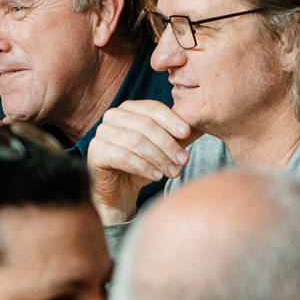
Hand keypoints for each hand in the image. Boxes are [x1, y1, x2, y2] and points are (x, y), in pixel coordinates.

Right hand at [84, 100, 196, 223]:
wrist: (119, 191)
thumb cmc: (141, 165)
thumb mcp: (164, 149)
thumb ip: (180, 136)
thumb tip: (204, 125)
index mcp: (129, 108)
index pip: (153, 108)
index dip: (171, 120)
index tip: (187, 134)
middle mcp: (113, 116)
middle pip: (146, 125)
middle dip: (168, 144)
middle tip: (184, 160)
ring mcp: (101, 133)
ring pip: (136, 142)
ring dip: (159, 158)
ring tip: (173, 172)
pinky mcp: (96, 152)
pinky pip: (124, 157)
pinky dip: (144, 167)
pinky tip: (157, 177)